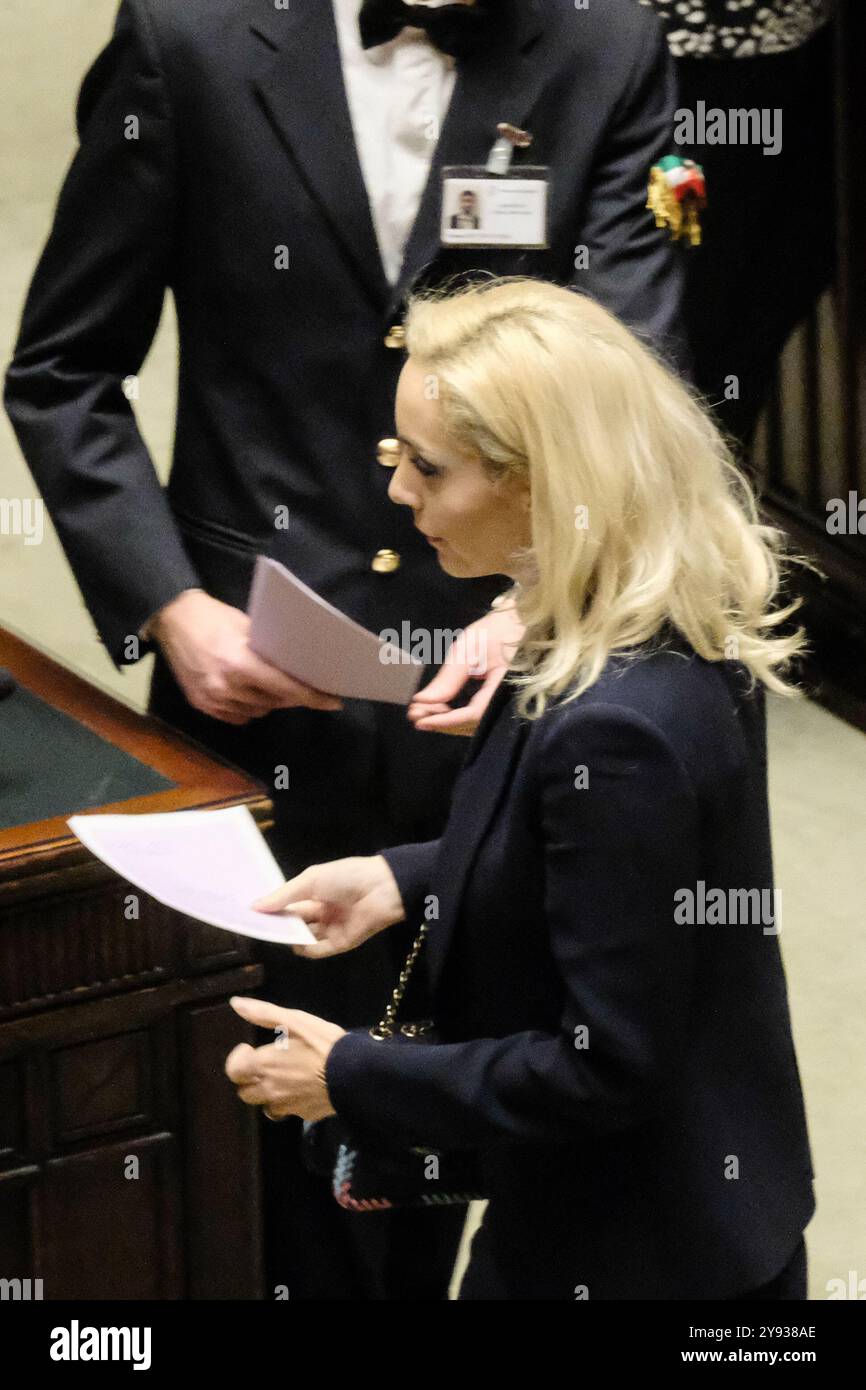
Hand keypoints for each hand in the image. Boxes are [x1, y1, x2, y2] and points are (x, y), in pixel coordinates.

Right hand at [150, 589, 342, 724]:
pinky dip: (249, 708)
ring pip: (257, 711)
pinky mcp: (201, 705)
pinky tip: (249, 692)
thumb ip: (270, 651)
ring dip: (269, 701)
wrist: (171, 619)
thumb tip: (298, 667)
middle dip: (291, 696)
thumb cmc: (213, 617)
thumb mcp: (247, 626)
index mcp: (239, 663)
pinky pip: (238, 717)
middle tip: (302, 686)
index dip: (312, 697)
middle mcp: (226, 686)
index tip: (333, 703)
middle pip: (274, 702)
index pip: (285, 688)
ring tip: (270, 684)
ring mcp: (212, 699)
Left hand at [225, 998, 345, 1122]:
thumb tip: (236, 1003)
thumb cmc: (322, 1044)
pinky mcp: (304, 1115)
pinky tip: (304, 1089)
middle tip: (267, 1064)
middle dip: (250, 1079)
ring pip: (265, 1106)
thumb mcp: (294, 1020)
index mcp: (263, 1065)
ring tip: (284, 1079)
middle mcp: (269, 1090)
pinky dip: (290, 1102)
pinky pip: (289, 1111)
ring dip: (268, 1094)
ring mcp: (287, 1105)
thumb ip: (263, 1013)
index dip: (238, 1060)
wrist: (354, 1074)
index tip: (251, 1049)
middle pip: (245, 1093)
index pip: (233, 1071)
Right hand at [252, 854, 404, 958]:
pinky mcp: (341, 943)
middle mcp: (321, 912)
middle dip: (276, 926)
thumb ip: (284, 896)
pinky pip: (319, 950)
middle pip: (293, 923)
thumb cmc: (346, 877)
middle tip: (254, 929)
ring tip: (273, 936)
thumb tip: (254, 906)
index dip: (270, 910)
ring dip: (289, 938)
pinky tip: (295, 944)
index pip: (287, 905)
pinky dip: (306, 949)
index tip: (248, 915)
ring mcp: (330, 928)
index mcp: (314, 893)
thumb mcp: (310, 880)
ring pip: (303, 938)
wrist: (383, 888)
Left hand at [408, 602, 523, 734]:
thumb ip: (448, 678)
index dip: (445, 720)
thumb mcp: (469, 648)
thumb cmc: (498, 630)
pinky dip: (458, 715)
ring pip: (475, 723)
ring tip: (423, 711)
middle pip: (473, 724)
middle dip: (441, 721)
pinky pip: (480, 715)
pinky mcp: (502, 702)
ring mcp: (508, 704)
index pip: (473, 714)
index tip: (419, 720)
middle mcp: (510, 701)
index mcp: (506, 686)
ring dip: (448, 720)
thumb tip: (423, 701)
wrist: (523, 622)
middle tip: (415, 714)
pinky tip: (441, 708)